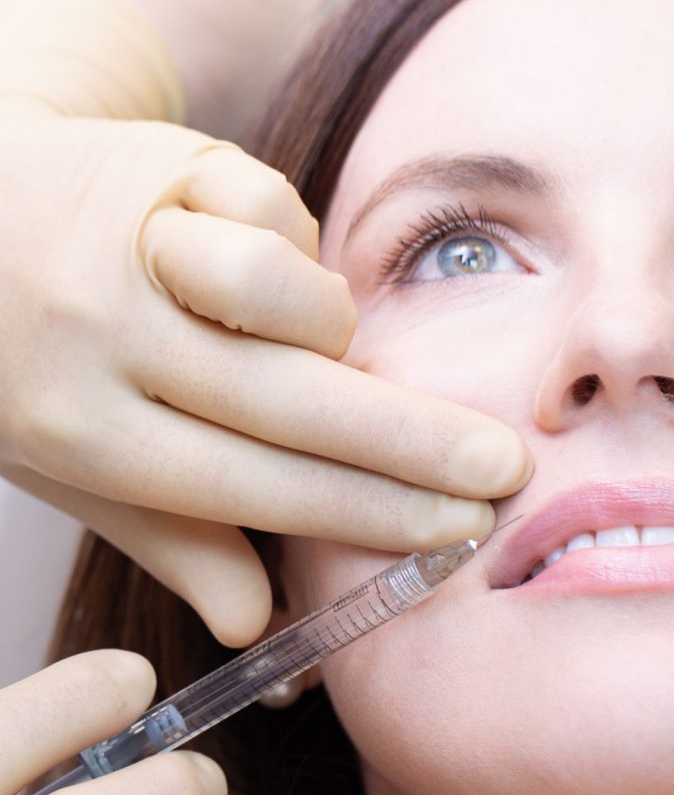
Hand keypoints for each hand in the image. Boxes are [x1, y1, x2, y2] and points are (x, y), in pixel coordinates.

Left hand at [0, 109, 530, 645]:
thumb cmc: (25, 356)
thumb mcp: (70, 464)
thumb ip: (169, 536)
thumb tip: (251, 628)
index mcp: (80, 432)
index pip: (254, 486)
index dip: (369, 511)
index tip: (459, 528)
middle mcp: (97, 342)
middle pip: (288, 402)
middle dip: (414, 443)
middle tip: (504, 466)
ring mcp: (124, 245)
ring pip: (283, 295)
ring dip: (326, 322)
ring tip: (319, 334)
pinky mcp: (155, 166)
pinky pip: (272, 210)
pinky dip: (288, 241)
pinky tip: (257, 254)